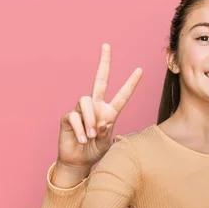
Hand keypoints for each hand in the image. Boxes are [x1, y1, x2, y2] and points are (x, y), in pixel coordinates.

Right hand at [57, 43, 142, 170]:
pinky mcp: (68, 117)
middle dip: (104, 63)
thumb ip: (105, 132)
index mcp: (108, 112)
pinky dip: (80, 129)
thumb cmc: (94, 151)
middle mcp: (95, 107)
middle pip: (99, 80)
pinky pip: (74, 116)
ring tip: (91, 135)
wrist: (78, 161)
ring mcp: (81, 110)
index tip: (140, 70)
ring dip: (90, 119)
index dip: (130, 84)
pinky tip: (82, 139)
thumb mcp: (105, 143)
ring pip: (86, 101)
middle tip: (106, 46)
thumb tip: (99, 123)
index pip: (121, 96)